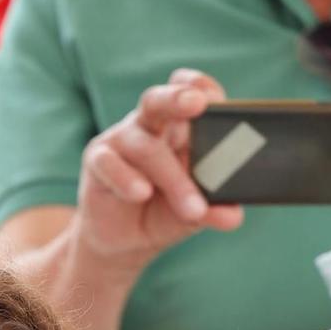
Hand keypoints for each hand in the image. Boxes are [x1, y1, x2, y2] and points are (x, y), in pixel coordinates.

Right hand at [74, 69, 245, 269]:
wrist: (124, 241)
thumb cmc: (164, 212)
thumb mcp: (194, 213)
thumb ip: (213, 209)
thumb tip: (233, 215)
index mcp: (180, 127)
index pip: (189, 91)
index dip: (201, 88)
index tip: (215, 100)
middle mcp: (150, 126)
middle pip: (159, 101)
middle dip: (178, 99)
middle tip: (199, 104)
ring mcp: (121, 140)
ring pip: (145, 147)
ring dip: (173, 179)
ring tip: (193, 210)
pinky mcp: (97, 160)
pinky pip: (109, 163)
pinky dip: (127, 178)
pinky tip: (142, 194)